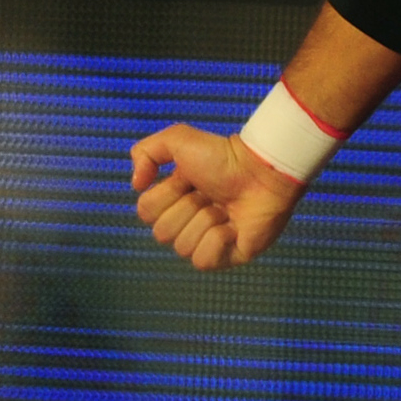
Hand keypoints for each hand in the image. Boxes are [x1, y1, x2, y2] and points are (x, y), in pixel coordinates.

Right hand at [129, 124, 305, 271]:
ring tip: (227, 208)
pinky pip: (203, 260)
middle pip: (162, 232)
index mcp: (174, 202)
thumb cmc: (225, 157)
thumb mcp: (178, 140)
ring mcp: (208, 242)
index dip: (168, 193)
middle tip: (212, 194)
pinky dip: (218, 240)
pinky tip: (234, 226)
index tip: (191, 179)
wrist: (263, 169)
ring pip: (182, 247)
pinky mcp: (228, 256)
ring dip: (206, 221)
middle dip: (188, 208)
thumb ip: (145, 152)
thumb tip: (137, 185)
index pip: (146, 211)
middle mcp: (188, 223)